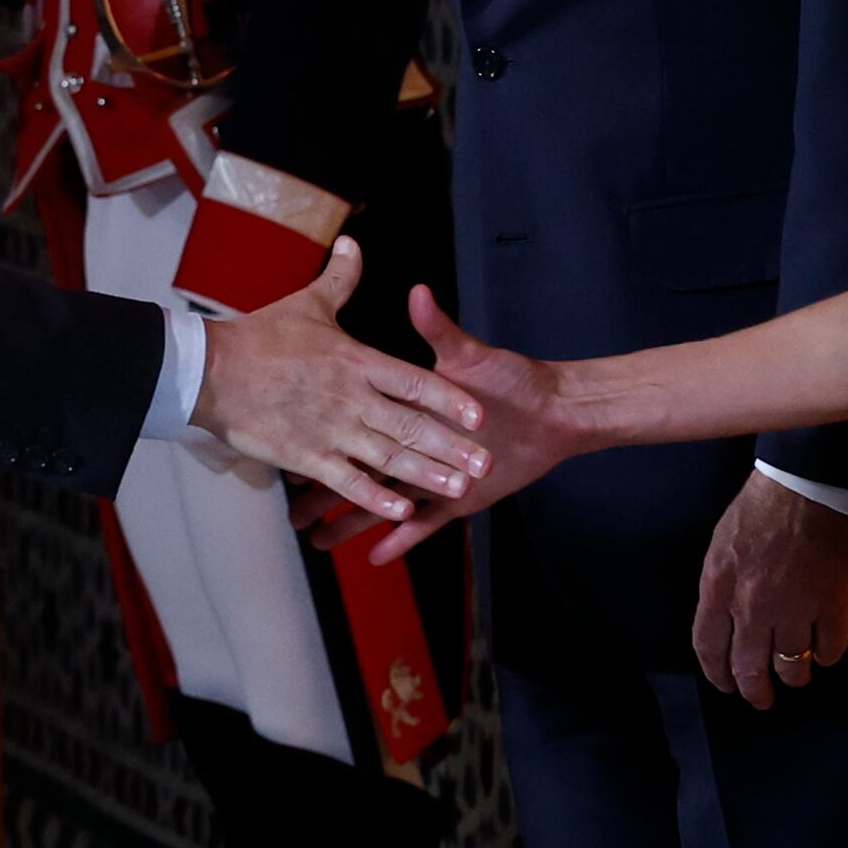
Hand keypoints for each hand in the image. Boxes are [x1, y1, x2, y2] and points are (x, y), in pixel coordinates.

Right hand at [193, 241, 491, 523]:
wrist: (210, 370)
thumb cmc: (259, 336)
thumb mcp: (307, 303)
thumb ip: (339, 279)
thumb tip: (353, 243)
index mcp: (357, 360)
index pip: (416, 382)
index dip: (450, 399)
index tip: (479, 415)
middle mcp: (352, 398)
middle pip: (413, 425)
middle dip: (452, 446)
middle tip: (485, 463)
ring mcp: (331, 430)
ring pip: (389, 457)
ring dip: (426, 474)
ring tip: (459, 489)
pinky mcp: (306, 457)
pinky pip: (349, 482)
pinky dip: (376, 499)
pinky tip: (402, 512)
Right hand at [318, 288, 593, 561]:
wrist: (557, 410)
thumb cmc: (513, 376)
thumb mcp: (468, 352)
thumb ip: (439, 329)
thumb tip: (419, 293)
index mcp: (409, 409)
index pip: (358, 425)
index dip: (324, 437)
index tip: (292, 453)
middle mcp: (415, 442)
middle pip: (359, 469)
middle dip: (324, 492)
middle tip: (289, 510)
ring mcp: (434, 474)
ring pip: (384, 501)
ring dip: (352, 521)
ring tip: (317, 541)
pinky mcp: (459, 499)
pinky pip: (426, 524)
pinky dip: (404, 539)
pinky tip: (375, 555)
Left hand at [695, 475, 847, 707]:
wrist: (818, 480)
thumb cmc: (771, 499)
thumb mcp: (727, 539)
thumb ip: (725, 582)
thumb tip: (731, 616)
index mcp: (720, 585)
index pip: (709, 647)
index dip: (718, 674)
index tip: (727, 684)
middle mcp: (752, 606)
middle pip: (749, 669)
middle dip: (755, 691)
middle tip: (762, 698)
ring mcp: (796, 611)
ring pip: (792, 667)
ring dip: (794, 675)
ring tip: (798, 674)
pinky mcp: (836, 609)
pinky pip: (830, 650)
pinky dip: (828, 654)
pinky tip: (826, 649)